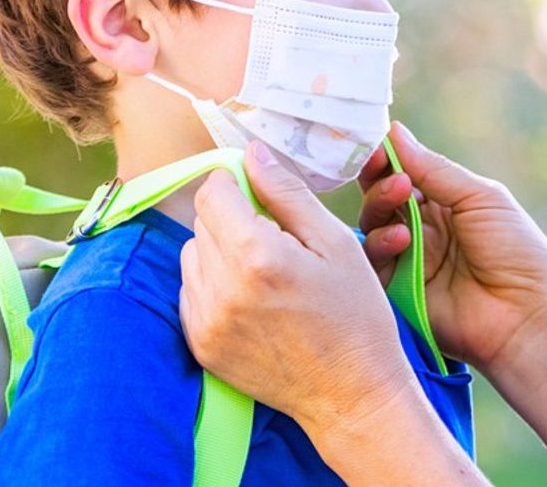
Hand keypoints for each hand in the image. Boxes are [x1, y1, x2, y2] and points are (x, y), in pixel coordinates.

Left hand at [178, 141, 414, 440]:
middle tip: (277, 242)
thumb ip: (288, 194)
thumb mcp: (335, 244)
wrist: (350, 393)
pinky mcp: (199, 345)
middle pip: (202, 223)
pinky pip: (190, 292)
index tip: (263, 198)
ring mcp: (205, 321)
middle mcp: (221, 288)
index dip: (237, 185)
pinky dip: (214, 286)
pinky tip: (253, 300)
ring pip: (191, 256)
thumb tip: (253, 153)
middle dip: (233, 220)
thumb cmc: (355, 315)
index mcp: (257, 256)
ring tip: (265, 274)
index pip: (213, 193)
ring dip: (220, 253)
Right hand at [357, 122, 546, 376]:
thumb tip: (394, 131)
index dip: (388, 158)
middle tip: (391, 173)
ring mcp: (408, 260)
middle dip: (379, 179)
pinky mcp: (396, 292)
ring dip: (379, 206)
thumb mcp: (481, 199)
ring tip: (400, 198)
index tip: (377, 144)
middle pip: (382, 197)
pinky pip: (372, 264)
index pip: (405, 172)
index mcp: (446, 203)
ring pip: (372, 226)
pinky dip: (380, 245)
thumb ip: (435, 170)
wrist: (527, 318)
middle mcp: (423, 229)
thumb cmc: (518, 253)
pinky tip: (401, 240)